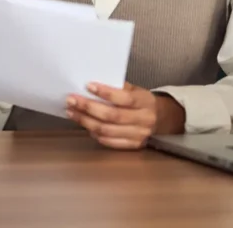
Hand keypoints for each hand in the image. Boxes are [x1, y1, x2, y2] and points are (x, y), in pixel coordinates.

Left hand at [66, 82, 184, 148]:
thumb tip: (92, 86)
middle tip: (71, 100)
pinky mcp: (132, 146)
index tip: (88, 86)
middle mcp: (143, 120)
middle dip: (88, 108)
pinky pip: (109, 142)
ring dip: (86, 121)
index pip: (123, 98)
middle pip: (112, 116)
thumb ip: (118, 88)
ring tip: (72, 112)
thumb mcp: (135, 90)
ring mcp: (138, 135)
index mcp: (145, 102)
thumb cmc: (141, 101)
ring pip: (107, 130)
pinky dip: (94, 134)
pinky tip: (85, 125)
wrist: (160, 118)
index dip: (105, 93)